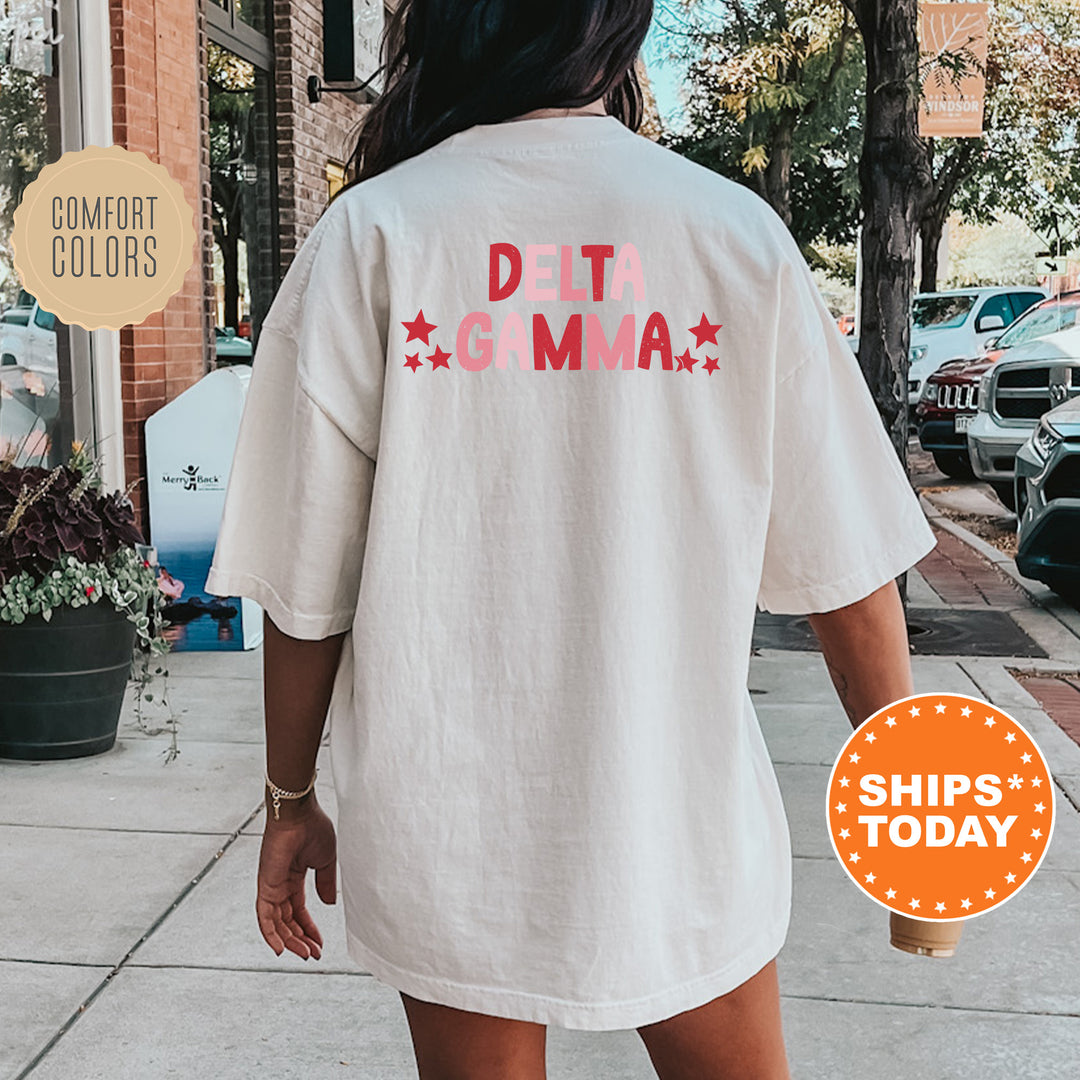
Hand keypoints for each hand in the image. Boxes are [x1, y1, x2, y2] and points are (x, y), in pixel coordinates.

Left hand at [256, 794, 336, 959]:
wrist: (299, 813)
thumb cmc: (313, 827)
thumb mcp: (326, 860)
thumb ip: (326, 883)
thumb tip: (329, 904)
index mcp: (295, 877)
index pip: (300, 911)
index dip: (309, 929)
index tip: (319, 944)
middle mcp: (280, 884)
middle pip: (288, 921)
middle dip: (301, 939)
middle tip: (313, 954)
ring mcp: (271, 886)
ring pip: (277, 923)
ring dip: (290, 941)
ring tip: (305, 954)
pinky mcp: (265, 886)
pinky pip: (264, 916)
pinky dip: (270, 934)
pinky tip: (280, 949)